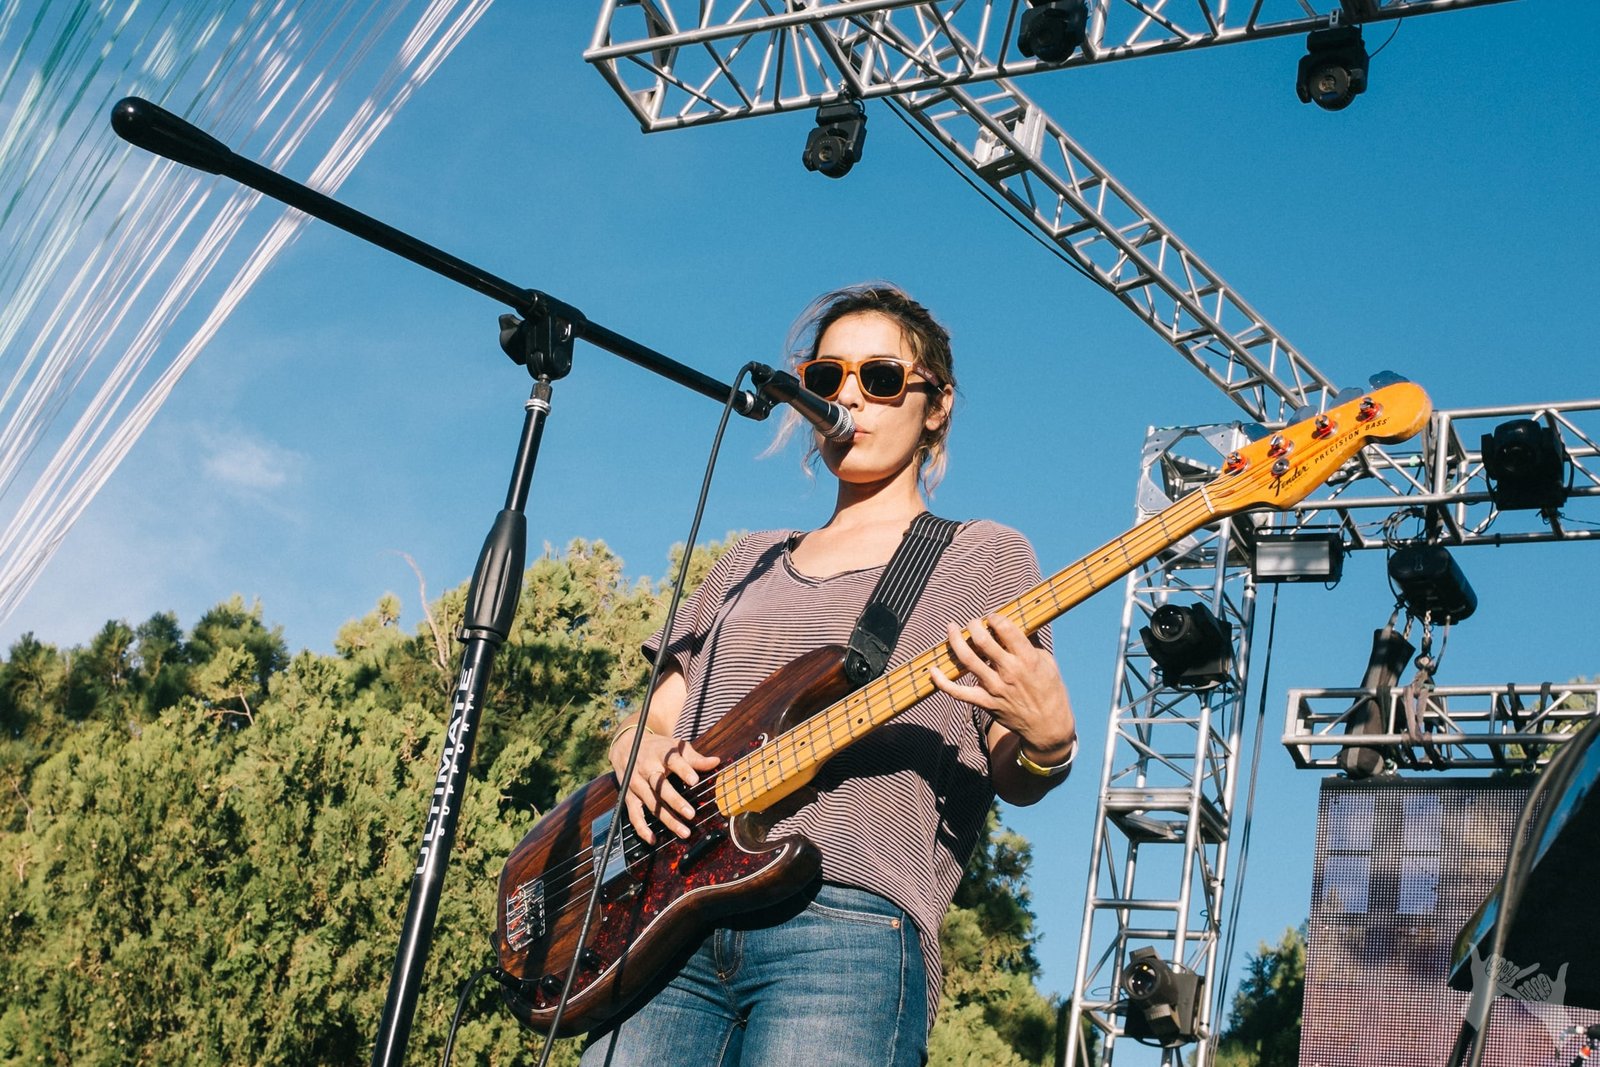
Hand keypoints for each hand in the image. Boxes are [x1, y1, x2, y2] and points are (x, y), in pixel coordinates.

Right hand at [610, 727, 718, 843]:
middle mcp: (646, 769)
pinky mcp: (629, 796)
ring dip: (667, 819)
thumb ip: (695, 758)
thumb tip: (716, 762)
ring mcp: (636, 784)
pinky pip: (634, 814)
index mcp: (660, 754)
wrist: (627, 746)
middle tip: (691, 814)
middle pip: (660, 786)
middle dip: (675, 801)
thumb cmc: (658, 748)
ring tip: (684, 832)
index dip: (683, 770)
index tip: (695, 780)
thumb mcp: (675, 747)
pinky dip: (641, 828)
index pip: (672, 761)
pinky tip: (653, 839)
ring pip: (651, 804)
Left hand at [929, 613, 1072, 760]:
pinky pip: (957, 692)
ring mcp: (995, 688)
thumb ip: (1032, 642)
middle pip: (983, 641)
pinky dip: (942, 681)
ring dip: (955, 640)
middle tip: (973, 622)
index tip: (992, 617)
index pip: (1006, 629)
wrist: (1047, 726)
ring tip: (952, 628)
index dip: (995, 618)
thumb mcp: (1048, 662)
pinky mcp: (985, 702)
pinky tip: (933, 670)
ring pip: (967, 659)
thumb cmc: (1050, 690)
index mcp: (1028, 659)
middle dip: (974, 625)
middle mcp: (1009, 672)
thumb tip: (1023, 619)